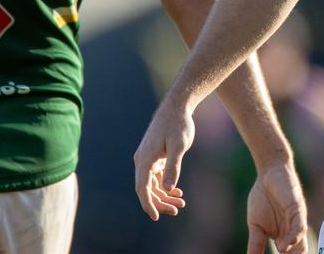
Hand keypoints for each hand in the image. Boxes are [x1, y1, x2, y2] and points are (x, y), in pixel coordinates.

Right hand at [132, 98, 194, 220]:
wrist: (176, 107)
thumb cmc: (178, 124)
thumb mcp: (179, 145)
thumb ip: (173, 166)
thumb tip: (168, 189)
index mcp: (145, 159)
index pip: (142, 188)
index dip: (148, 204)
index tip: (156, 217)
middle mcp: (142, 160)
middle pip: (146, 189)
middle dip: (160, 202)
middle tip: (177, 210)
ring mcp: (146, 159)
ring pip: (151, 184)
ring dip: (164, 195)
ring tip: (181, 203)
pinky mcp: (153, 157)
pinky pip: (155, 177)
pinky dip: (164, 185)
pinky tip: (177, 192)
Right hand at [246, 161, 308, 253]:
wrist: (268, 174)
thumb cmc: (263, 198)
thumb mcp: (255, 226)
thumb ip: (256, 243)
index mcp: (283, 238)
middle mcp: (292, 233)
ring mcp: (296, 222)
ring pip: (299, 244)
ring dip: (291, 253)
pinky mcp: (298, 210)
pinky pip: (299, 226)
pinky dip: (293, 237)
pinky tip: (284, 245)